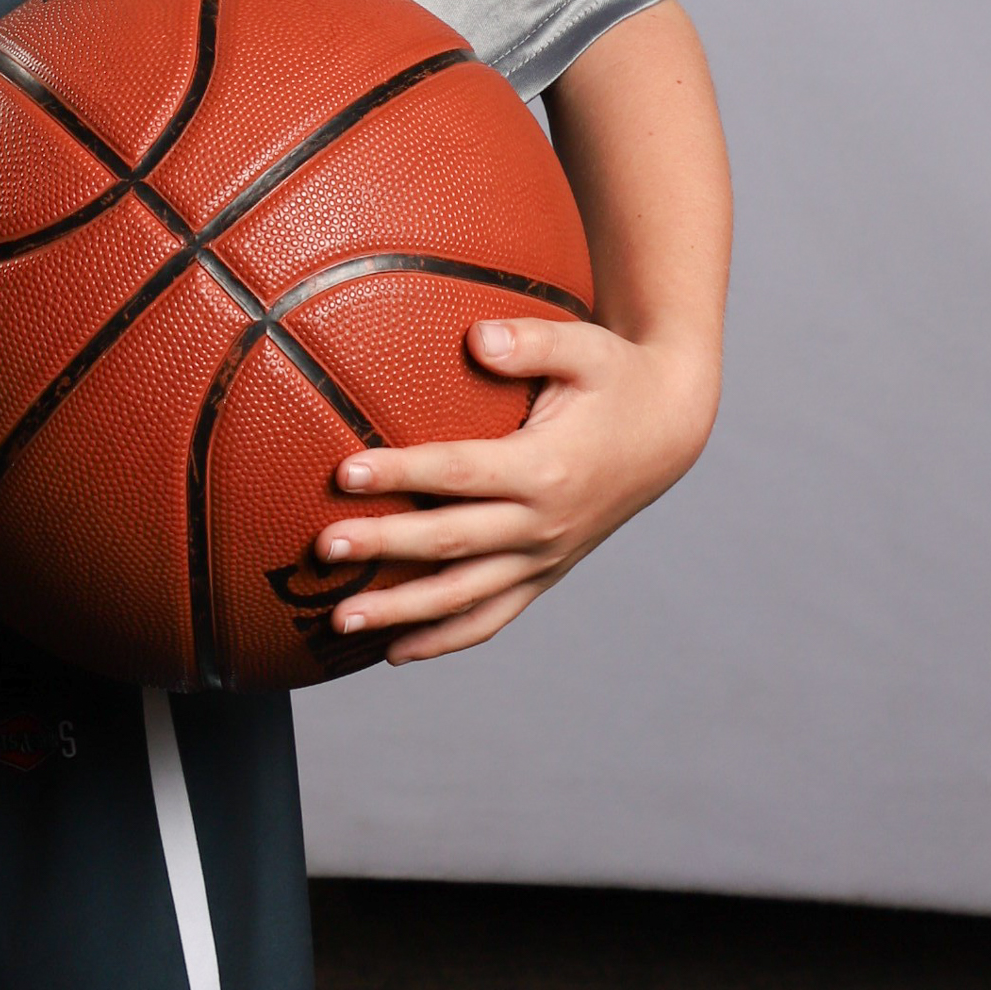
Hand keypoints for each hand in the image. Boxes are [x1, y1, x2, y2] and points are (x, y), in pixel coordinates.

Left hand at [312, 314, 717, 664]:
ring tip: (339, 619)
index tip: (344, 473)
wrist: (668, 430)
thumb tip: (476, 338)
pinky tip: (394, 650)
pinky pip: (491, 617)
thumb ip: (531, 340)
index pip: (459, 474)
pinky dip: (444, 638)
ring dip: (400, 611)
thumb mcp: (586, 347)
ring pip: (464, 596)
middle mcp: (543, 524)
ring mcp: (544, 557)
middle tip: (323, 548)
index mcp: (546, 469)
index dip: (401, 474)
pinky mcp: (544, 573)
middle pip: (451, 542)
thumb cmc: (616, 377)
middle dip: (383, 547)